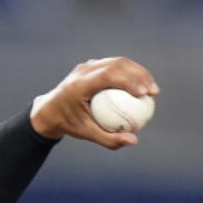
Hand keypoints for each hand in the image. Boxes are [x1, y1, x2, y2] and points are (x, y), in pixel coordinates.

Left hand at [30, 57, 159, 148]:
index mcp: (78, 84)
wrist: (48, 111)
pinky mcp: (91, 66)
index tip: (144, 94)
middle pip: (116, 65)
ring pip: (118, 62)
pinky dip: (129, 74)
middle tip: (153, 92)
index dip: (128, 81)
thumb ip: (109, 139)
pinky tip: (142, 87)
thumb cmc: (68, 124)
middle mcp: (82, 71)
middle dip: (139, 75)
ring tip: (151, 89)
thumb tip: (133, 140)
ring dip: (138, 72)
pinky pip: (114, 66)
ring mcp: (87, 66)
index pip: (107, 76)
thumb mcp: (86, 134)